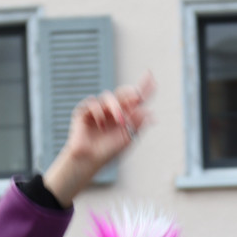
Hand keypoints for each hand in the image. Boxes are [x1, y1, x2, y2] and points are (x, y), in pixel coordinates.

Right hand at [43, 73, 154, 206]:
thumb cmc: (108, 152)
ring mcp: (98, 110)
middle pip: (122, 93)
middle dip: (130, 93)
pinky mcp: (84, 111)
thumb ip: (138, 123)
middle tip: (136, 98)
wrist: (88, 160)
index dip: (143, 87)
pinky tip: (100, 125)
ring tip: (120, 121)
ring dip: (116, 107)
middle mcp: (112, 111)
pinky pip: (93, 103)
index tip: (151, 75)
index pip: (135, 99)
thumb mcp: (128, 137)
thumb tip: (152, 114)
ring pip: (108, 96)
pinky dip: (99, 112)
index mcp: (124, 116)